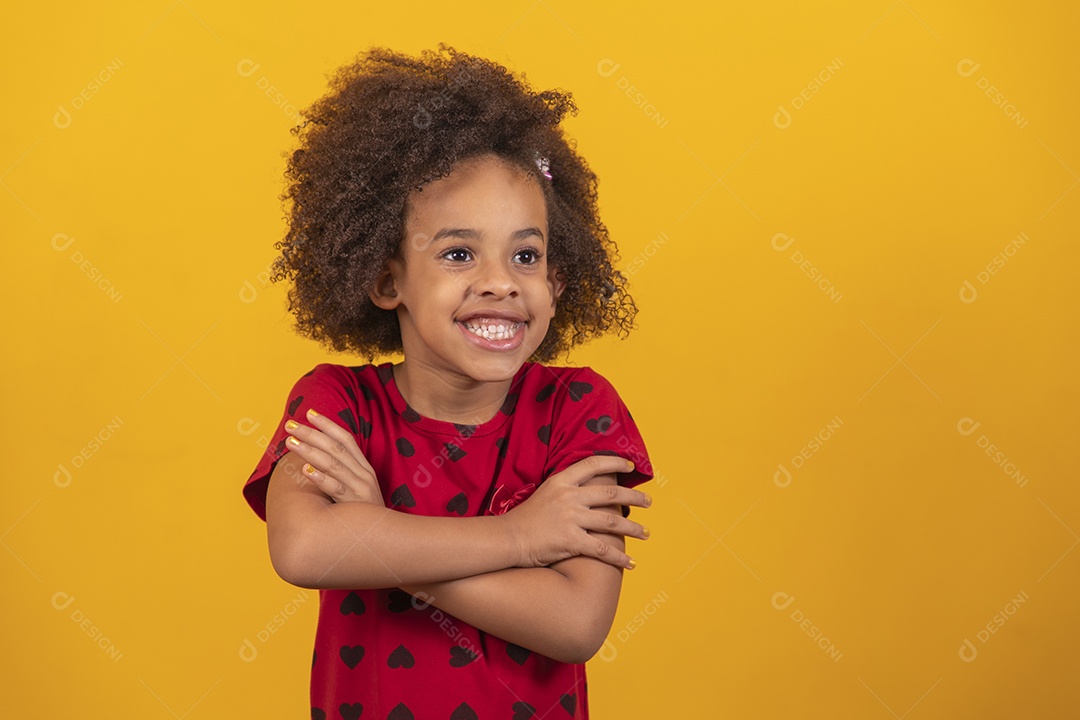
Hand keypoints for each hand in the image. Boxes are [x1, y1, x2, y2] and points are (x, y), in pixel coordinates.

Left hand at [283, 409, 384, 505]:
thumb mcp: (358, 487)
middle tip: (290, 425)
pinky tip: (306, 471)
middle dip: (311, 434)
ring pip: (333, 464)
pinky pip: (336, 488)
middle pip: (335, 447)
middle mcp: (363, 473)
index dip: (328, 424)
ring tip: (291, 442)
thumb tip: (316, 457)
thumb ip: (343, 471)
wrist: (385, 539)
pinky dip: (321, 478)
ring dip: (310, 451)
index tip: (309, 412)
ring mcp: (360, 488)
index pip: (346, 438)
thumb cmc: (364, 512)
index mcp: (364, 466)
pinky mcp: (355, 503)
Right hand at [504, 455, 650, 569]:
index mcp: (561, 481)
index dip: (615, 463)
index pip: (593, 465)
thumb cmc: (524, 519)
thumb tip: (587, 489)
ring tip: (645, 533)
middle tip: (648, 502)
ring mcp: (570, 519)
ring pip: (612, 522)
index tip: (631, 466)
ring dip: (633, 529)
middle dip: (634, 498)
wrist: (506, 538)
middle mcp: (569, 497)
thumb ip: (565, 489)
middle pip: (610, 494)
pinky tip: (630, 562)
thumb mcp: (544, 493)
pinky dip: (619, 557)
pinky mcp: (571, 541)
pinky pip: (602, 549)